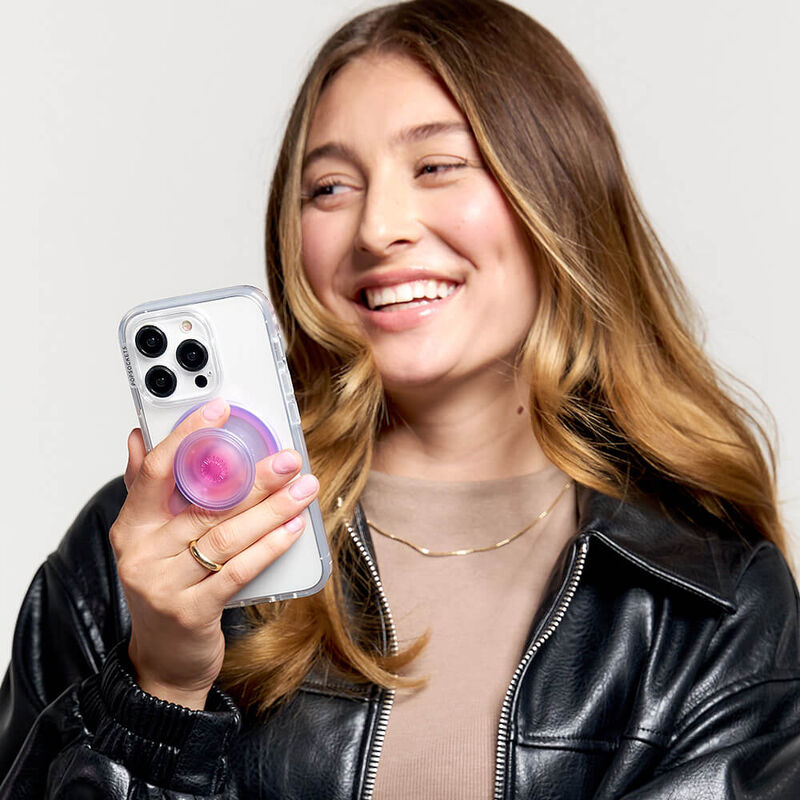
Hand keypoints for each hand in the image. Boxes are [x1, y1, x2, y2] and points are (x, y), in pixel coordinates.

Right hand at [110, 398, 318, 708]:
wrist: (162, 662)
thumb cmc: (165, 590)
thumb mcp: (148, 540)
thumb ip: (145, 490)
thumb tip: (140, 437)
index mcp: (131, 527)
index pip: (156, 470)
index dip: (188, 435)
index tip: (221, 409)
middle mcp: (141, 553)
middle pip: (205, 505)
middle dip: (254, 478)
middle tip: (290, 458)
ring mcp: (163, 586)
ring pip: (226, 536)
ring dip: (272, 510)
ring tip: (304, 490)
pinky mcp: (190, 613)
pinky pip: (238, 572)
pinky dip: (269, 547)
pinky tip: (294, 529)